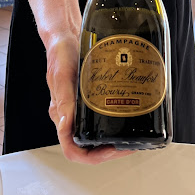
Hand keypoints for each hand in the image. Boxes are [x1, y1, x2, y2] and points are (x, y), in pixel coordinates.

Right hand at [46, 32, 134, 164]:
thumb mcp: (61, 76)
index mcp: (61, 115)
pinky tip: (130, 120)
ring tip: (133, 139)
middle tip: (130, 147)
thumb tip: (65, 126)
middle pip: (89, 148)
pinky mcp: (90, 101)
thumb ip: (64, 101)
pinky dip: (116, 126)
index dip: (93, 156)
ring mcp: (81, 110)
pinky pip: (102, 120)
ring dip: (115, 142)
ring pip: (97, 137)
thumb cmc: (60, 54)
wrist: (67, 37)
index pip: (73, 149)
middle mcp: (70, 116)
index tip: (111, 149)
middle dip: (111, 152)